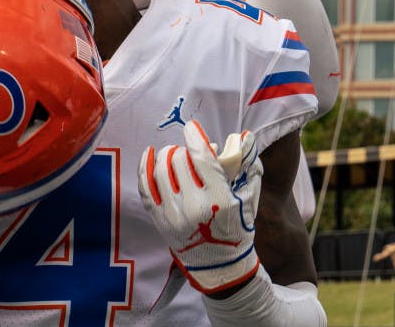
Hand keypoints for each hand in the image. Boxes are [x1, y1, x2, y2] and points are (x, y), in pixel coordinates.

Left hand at [138, 120, 261, 294]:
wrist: (221, 266)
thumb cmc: (238, 228)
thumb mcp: (249, 197)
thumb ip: (248, 165)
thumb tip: (243, 136)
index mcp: (219, 200)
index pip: (200, 158)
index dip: (195, 137)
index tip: (193, 127)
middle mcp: (193, 207)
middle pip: (178, 160)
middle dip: (182, 149)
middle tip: (188, 150)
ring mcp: (172, 215)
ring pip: (159, 171)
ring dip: (165, 155)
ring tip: (172, 154)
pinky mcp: (159, 221)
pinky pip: (145, 188)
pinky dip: (144, 168)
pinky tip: (149, 155)